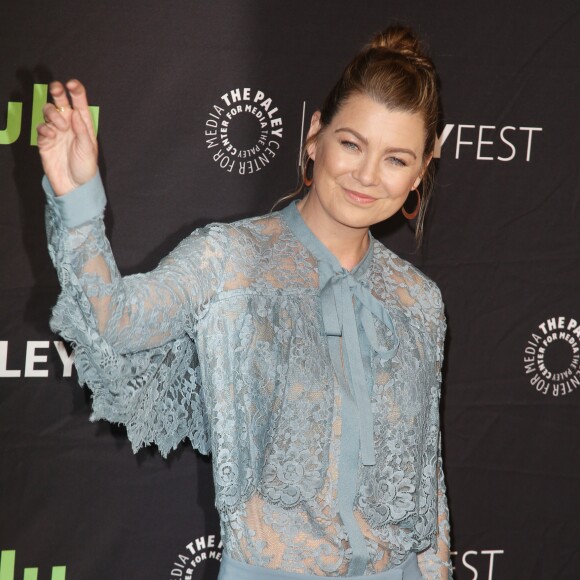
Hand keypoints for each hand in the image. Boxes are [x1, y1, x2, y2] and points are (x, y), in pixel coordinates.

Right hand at [37, 79, 97, 195]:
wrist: (74, 186)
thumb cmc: (86, 168)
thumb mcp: (89, 150)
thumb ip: (82, 131)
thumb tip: (76, 113)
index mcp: (83, 125)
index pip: (79, 103)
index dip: (76, 91)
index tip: (71, 84)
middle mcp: (69, 125)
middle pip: (61, 102)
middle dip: (57, 91)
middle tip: (57, 88)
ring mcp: (56, 131)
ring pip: (48, 111)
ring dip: (52, 114)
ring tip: (60, 127)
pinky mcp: (45, 140)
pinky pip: (41, 127)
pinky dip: (44, 127)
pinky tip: (50, 135)